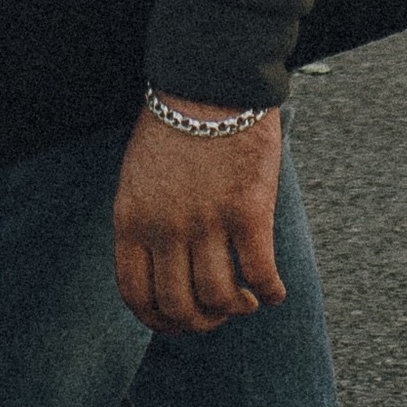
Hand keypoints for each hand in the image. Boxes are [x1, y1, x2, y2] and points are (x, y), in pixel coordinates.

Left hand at [112, 103, 285, 336]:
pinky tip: (274, 291)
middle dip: (201, 322)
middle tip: (218, 314)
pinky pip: (261, 273)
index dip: (159, 322)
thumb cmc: (174, 127)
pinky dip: (271, 292)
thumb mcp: (137, 177)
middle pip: (180, 306)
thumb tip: (161, 270)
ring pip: (220, 298)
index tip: (180, 323)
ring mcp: (207, 221)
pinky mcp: (248, 211)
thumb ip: (144, 223)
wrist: (209, 83)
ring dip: (236, 309)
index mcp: (131, 219)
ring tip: (245, 301)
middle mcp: (165, 228)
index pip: (136, 296)